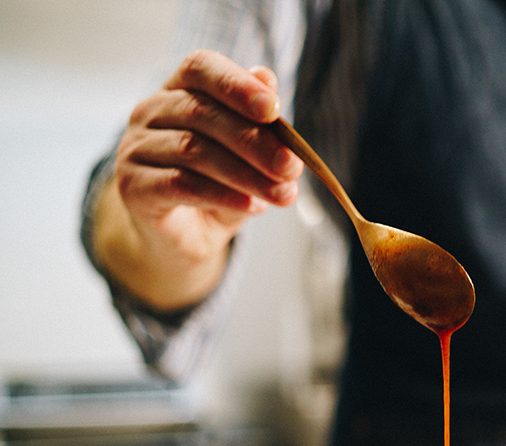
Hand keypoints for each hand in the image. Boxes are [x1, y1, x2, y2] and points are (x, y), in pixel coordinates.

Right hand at [93, 50, 302, 309]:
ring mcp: (135, 148)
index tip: (274, 109)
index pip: (200, 68)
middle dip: (255, 140)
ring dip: (246, 174)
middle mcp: (150, 111)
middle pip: (201, 112)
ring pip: (193, 150)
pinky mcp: (133, 187)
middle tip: (292, 167)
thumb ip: (258, 120)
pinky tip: (252, 206)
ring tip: (282, 194)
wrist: (188, 236)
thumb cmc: (221, 185)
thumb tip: (268, 77)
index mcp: (178, 90)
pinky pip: (181, 184)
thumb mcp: (249, 155)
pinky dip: (223, 195)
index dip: (236, 85)